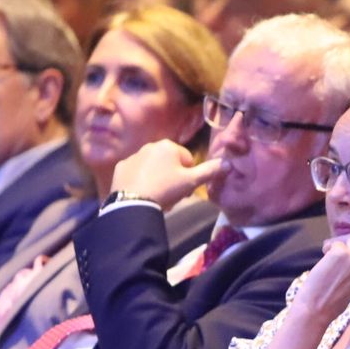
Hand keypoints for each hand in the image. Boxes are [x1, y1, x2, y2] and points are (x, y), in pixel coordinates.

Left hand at [110, 139, 224, 209]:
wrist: (134, 202)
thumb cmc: (166, 189)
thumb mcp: (192, 182)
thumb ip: (210, 171)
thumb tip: (229, 163)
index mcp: (168, 146)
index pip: (187, 160)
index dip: (189, 176)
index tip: (185, 189)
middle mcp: (150, 146)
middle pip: (169, 162)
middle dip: (173, 176)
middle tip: (172, 195)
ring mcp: (133, 156)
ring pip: (152, 167)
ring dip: (157, 178)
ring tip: (157, 197)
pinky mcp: (121, 168)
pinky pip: (135, 173)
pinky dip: (139, 181)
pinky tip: (142, 194)